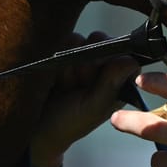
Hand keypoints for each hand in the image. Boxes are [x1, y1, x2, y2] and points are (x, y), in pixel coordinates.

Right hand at [30, 34, 141, 166]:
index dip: (107, 62)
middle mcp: (103, 65)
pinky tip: (54, 76)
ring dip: (69, 63)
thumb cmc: (69, 122)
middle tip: (77, 85)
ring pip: (80, 40)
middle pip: (101, 42)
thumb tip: (130, 61)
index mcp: (118, 80)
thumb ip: (111, 85)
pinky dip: (56, 57)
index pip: (123, 54)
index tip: (93, 80)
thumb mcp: (92, 108)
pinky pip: (63, 39)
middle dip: (86, 63)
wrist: (36, 127)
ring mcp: (83, 56)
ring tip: (64, 84)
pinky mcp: (64, 51)